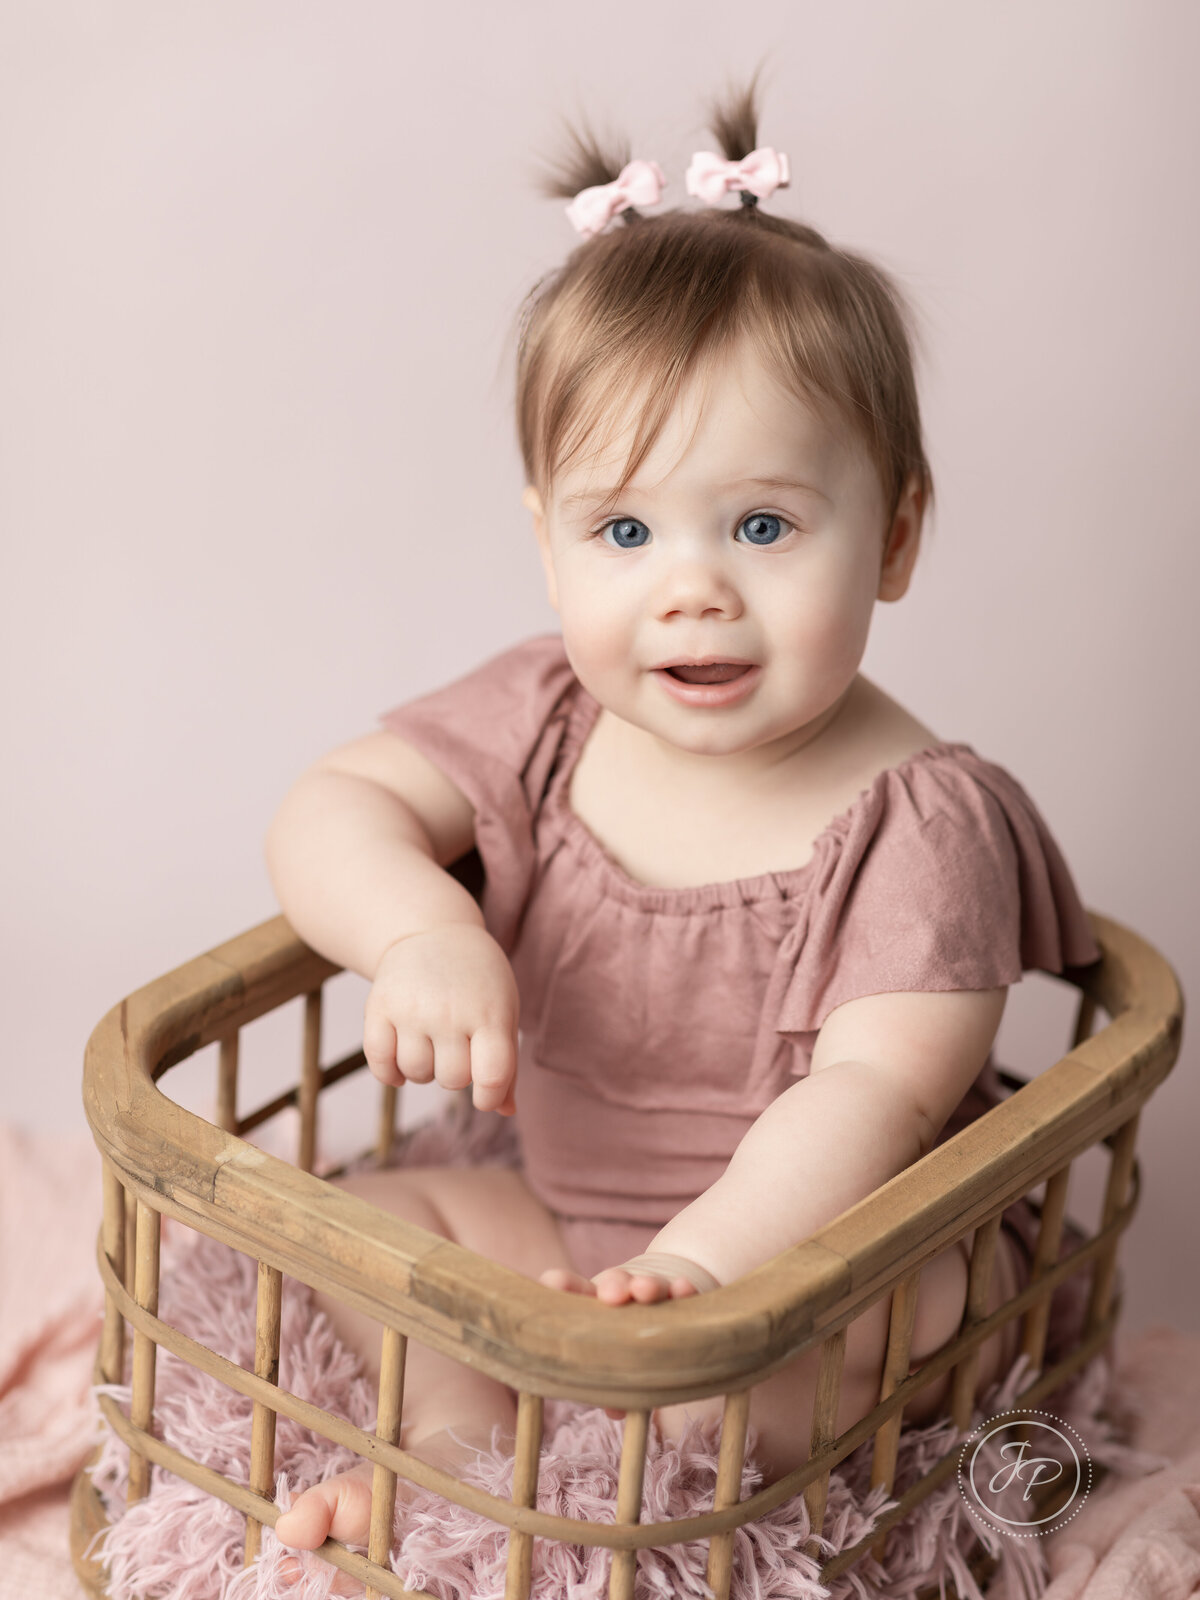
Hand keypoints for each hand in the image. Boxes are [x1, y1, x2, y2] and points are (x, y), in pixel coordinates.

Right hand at [363, 925, 518, 1114]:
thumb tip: (504, 1111)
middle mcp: (450, 1011)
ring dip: (424, 1069)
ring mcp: (412, 1008)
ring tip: (431, 1041)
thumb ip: (506, 1063)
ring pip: (416, 1074)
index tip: (484, 1093)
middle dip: (456, 1074)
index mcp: (490, 1013)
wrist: (432, 932)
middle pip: (453, 1080)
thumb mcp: (503, 1011)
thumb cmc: (478, 982)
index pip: (493, 1076)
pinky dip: (391, 1073)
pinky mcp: (379, 1006)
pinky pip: (380, 1065)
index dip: (489, 1097)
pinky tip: (402, 1057)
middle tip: (456, 1045)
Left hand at [539, 1252, 719, 1419]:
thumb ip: (612, 1383)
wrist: (668, 1305)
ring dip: (646, 1285)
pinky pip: (682, 1289)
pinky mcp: (681, 1292)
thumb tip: (615, 1409)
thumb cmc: (626, 1341)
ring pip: (648, 1284)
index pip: (573, 1291)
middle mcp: (620, 1293)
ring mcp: (651, 1289)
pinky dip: (682, 1288)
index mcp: (593, 1307)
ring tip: (644, 1291)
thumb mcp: (614, 1361)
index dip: (563, 1285)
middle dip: (612, 1287)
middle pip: (613, 1284)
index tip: (554, 1283)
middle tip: (610, 1297)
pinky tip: (683, 1288)